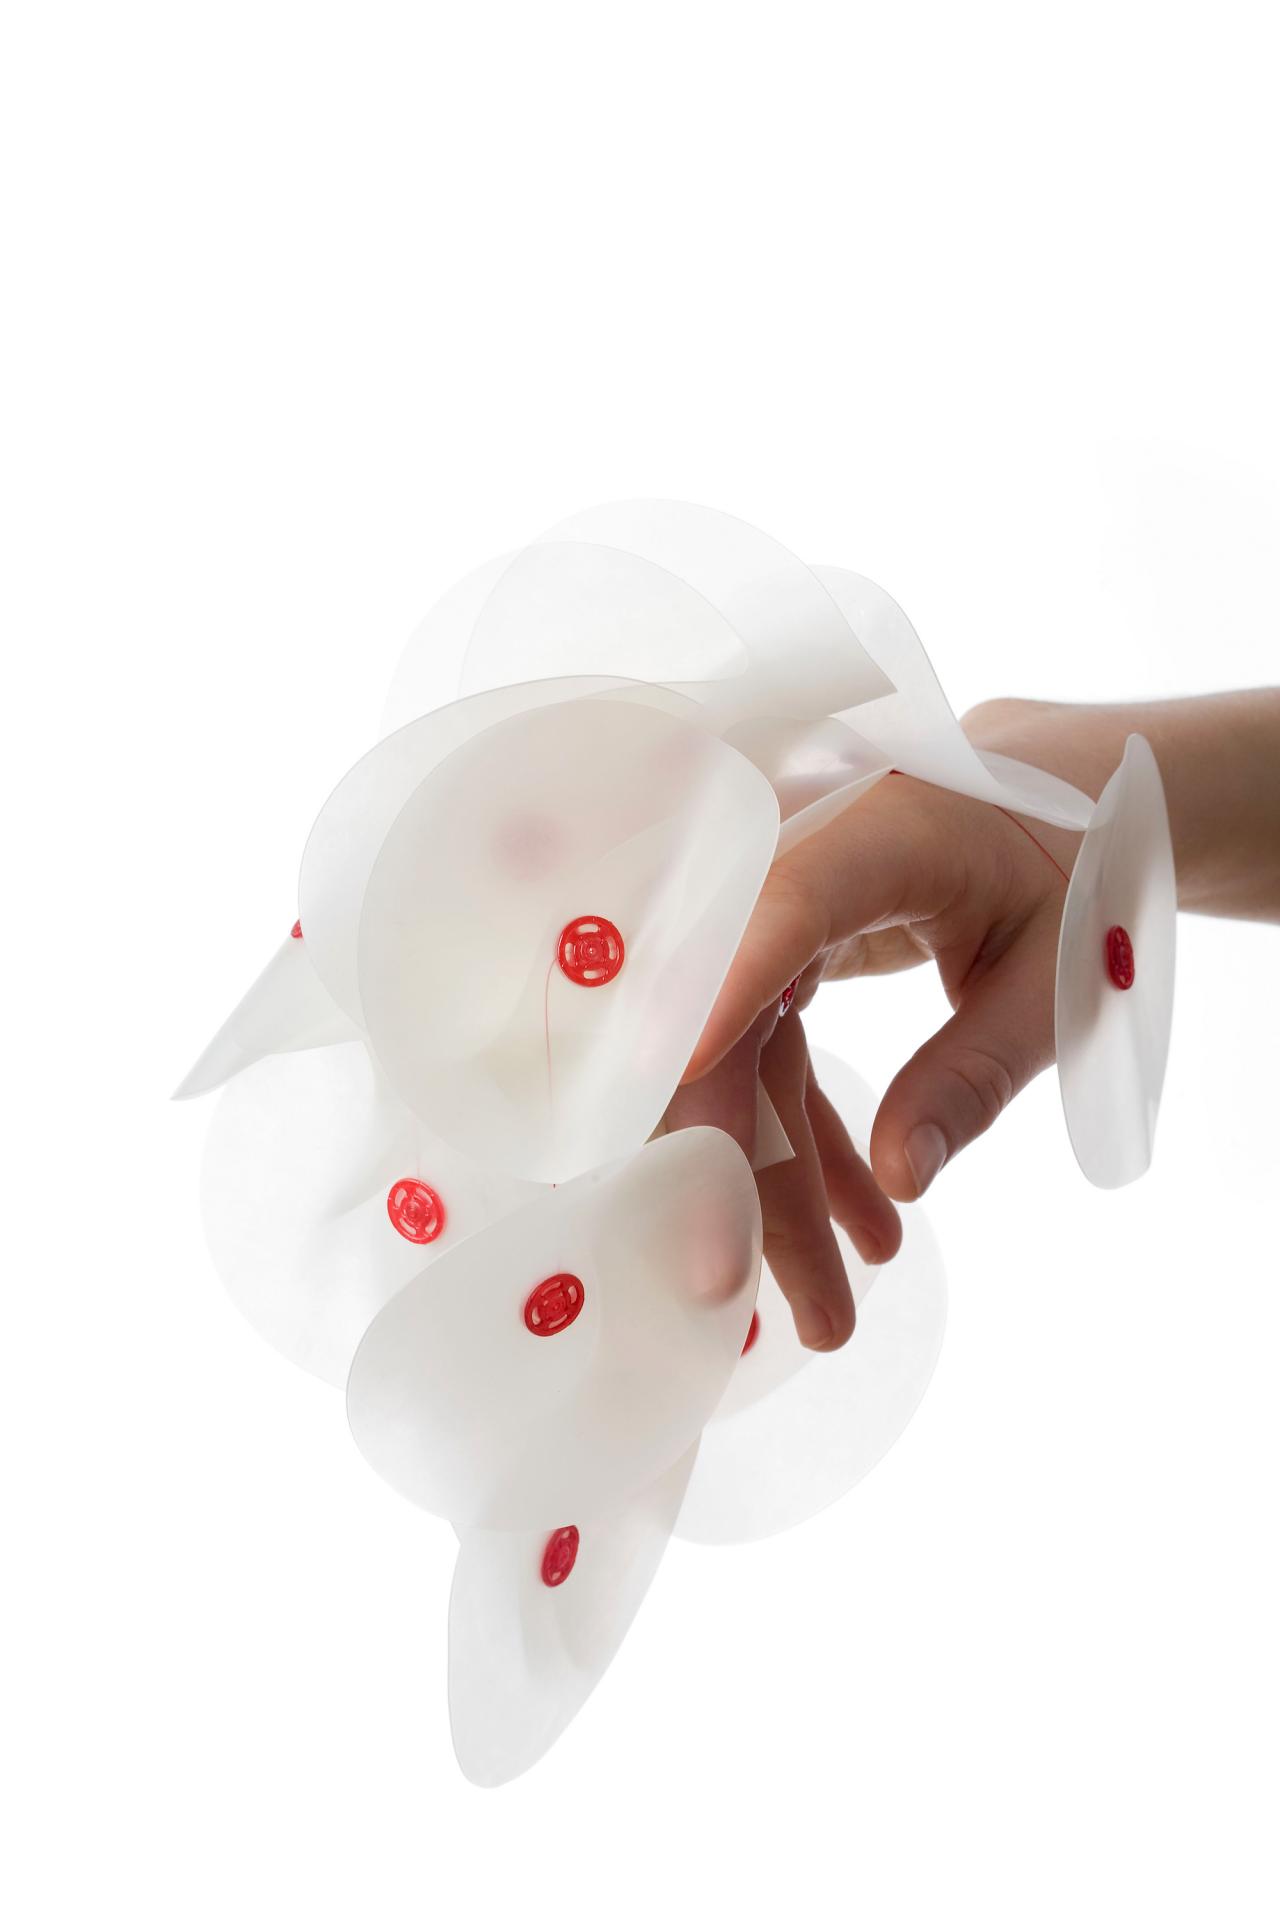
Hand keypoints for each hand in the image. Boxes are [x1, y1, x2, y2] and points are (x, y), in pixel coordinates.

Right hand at [670, 740, 1079, 1350]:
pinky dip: (806, 1145)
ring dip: (777, 1187)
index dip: (723, 999)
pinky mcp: (778, 944)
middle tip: (757, 1300)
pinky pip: (767, 1056)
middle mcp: (799, 853)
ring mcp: (776, 903)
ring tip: (830, 1310)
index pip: (784, 909)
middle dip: (738, 1171)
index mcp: (883, 827)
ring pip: (737, 1060)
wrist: (1062, 801)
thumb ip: (979, 1070)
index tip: (683, 1104)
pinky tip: (862, 1225)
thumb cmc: (1075, 871)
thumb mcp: (1058, 979)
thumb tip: (904, 1179)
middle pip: (729, 1017)